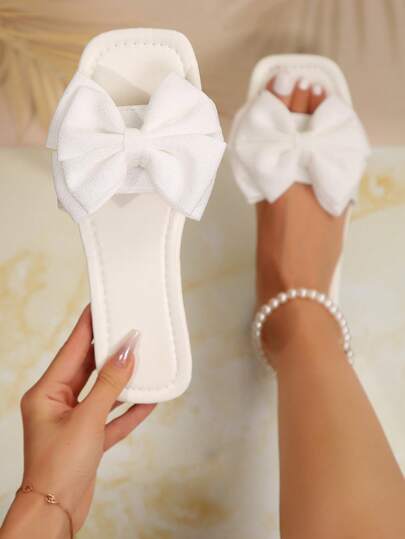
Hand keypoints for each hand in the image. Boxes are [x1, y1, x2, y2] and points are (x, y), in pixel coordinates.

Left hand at [2, 306, 154, 535]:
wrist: (56, 514)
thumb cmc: (58, 468)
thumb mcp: (87, 420)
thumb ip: (109, 384)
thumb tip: (126, 351)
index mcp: (47, 392)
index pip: (72, 348)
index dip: (88, 326)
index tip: (101, 305)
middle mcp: (58, 402)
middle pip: (88, 367)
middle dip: (110, 349)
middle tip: (130, 327)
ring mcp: (74, 420)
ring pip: (102, 391)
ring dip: (123, 379)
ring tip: (144, 358)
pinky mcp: (88, 438)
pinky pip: (112, 416)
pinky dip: (129, 409)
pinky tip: (149, 400)